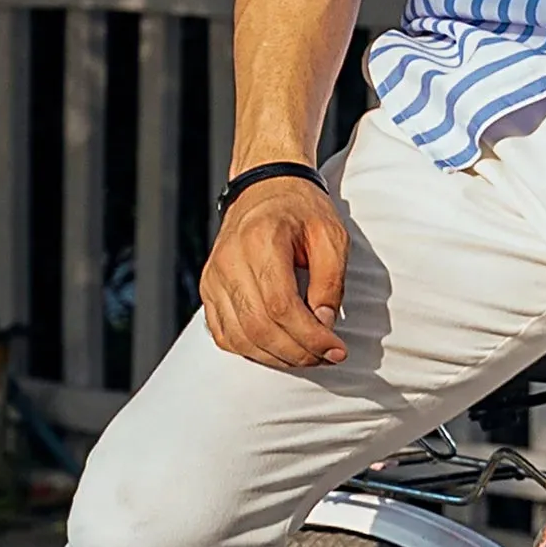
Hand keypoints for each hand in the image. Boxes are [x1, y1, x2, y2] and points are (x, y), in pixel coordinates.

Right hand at [201, 178, 350, 368]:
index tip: (337, 350)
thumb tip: (323, 325)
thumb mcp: (332, 236)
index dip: (310, 337)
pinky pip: (224, 335)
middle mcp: (229, 260)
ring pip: (239, 337)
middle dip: (297, 353)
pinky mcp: (208, 289)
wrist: (264, 189)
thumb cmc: (302, 210)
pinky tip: (279, 348)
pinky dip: (252, 350)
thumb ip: (331, 281)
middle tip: (326, 357)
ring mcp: (214, 276)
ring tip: (308, 355)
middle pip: (259, 327)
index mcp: (261, 239)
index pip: (281, 306)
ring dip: (277, 357)